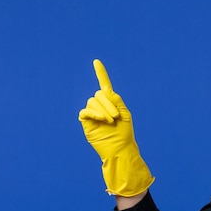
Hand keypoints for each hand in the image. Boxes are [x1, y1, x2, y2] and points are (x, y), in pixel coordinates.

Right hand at [79, 59, 153, 195]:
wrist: (119, 148)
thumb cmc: (124, 133)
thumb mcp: (125, 113)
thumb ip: (116, 100)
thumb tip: (105, 91)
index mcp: (111, 102)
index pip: (104, 85)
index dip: (101, 73)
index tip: (96, 62)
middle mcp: (100, 106)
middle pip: (99, 94)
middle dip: (109, 103)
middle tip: (116, 116)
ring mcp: (92, 113)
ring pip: (92, 102)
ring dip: (103, 110)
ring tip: (110, 121)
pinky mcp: (86, 122)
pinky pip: (85, 111)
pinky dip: (93, 113)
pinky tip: (100, 119)